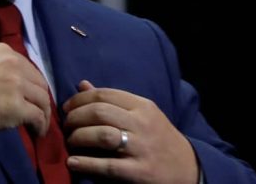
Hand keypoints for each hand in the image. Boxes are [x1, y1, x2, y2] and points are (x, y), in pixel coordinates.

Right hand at [0, 43, 53, 135]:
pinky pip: (38, 116)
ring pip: (42, 100)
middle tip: (38, 112)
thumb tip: (20, 88)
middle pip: (40, 83)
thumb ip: (1, 70)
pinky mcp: (17, 105)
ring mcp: (16, 84)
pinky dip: (40, 125)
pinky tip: (36, 131)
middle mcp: (13, 63)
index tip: (31, 96)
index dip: (32, 85)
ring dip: (43, 114)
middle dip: (41, 99)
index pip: (30, 69)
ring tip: (39, 125)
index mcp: (3, 51)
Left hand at [63, 80, 197, 182]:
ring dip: (78, 137)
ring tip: (70, 142)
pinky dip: (86, 163)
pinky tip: (73, 162)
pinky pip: (108, 165)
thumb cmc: (158, 137)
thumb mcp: (141, 113)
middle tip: (66, 126)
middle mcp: (142, 123)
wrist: (189, 168)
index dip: (78, 100)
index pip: (103, 94)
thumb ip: (112, 100)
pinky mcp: (140, 172)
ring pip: (102, 135)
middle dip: (75, 118)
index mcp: (142, 106)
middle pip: (99, 112)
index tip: (66, 108)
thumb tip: (82, 85)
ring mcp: (142, 148)